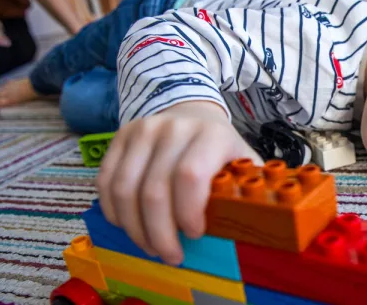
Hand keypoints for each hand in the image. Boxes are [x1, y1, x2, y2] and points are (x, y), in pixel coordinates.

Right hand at [97, 101, 262, 264]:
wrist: (190, 111)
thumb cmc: (218, 147)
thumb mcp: (240, 159)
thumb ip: (247, 185)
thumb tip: (260, 221)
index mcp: (211, 135)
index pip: (190, 176)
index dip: (188, 212)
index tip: (195, 234)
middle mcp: (173, 128)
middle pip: (154, 190)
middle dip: (160, 233)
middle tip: (170, 255)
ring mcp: (142, 130)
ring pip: (124, 190)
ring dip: (134, 228)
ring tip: (150, 245)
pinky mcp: (119, 137)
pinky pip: (106, 182)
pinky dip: (114, 212)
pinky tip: (130, 225)